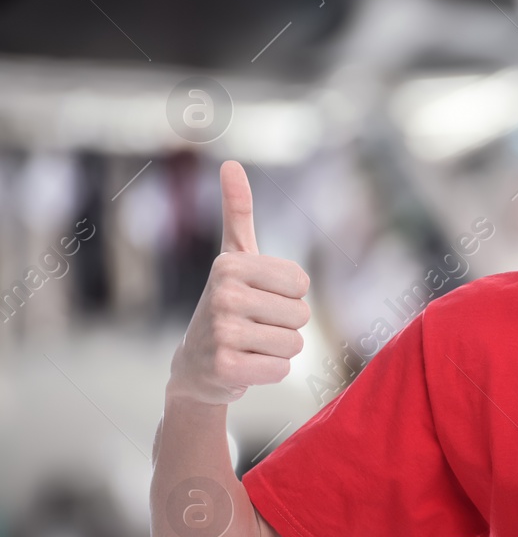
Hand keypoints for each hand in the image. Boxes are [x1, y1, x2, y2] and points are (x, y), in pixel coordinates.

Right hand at [168, 161, 311, 404]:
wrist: (196, 365)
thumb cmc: (227, 305)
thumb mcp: (233, 257)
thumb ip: (237, 212)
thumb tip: (231, 163)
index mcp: (230, 265)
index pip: (302, 284)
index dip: (289, 296)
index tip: (260, 298)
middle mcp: (222, 294)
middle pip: (302, 315)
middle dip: (286, 326)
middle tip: (254, 326)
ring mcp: (221, 332)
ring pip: (295, 344)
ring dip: (279, 350)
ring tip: (250, 346)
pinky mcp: (225, 368)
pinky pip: (282, 370)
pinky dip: (270, 372)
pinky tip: (244, 367)